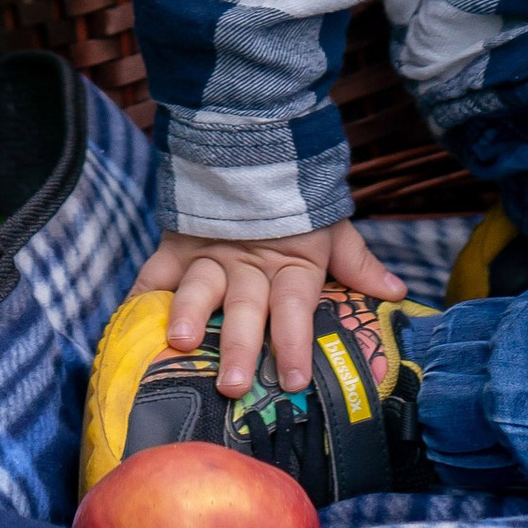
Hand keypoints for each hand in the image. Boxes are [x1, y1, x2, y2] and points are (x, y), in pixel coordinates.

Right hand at [133, 219, 407, 397]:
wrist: (253, 143)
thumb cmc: (296, 202)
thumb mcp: (331, 228)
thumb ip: (357, 263)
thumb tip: (399, 292)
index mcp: (291, 263)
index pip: (296, 306)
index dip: (297, 342)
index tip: (296, 379)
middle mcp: (249, 264)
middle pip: (246, 308)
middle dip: (240, 346)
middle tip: (234, 384)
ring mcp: (210, 253)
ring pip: (200, 288)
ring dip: (189, 314)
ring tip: (179, 340)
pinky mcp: (177, 244)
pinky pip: (155, 272)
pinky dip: (140, 297)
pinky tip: (128, 323)